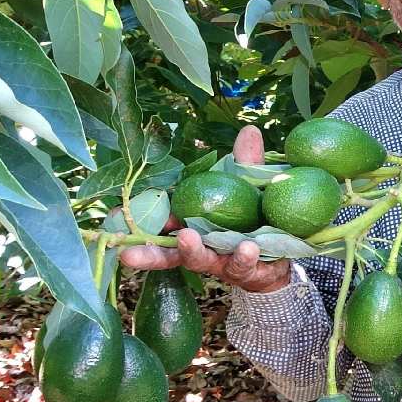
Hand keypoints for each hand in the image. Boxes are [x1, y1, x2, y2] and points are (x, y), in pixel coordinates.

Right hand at [119, 125, 291, 293]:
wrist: (287, 250)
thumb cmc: (256, 215)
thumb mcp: (250, 186)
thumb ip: (246, 163)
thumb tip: (249, 130)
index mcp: (192, 224)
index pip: (161, 221)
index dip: (138, 219)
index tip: (114, 215)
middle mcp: (200, 247)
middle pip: (169, 252)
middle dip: (149, 252)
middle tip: (129, 251)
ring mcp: (220, 262)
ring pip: (200, 260)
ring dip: (191, 250)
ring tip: (187, 238)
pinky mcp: (245, 271)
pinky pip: (242, 266)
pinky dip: (243, 258)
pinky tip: (248, 248)